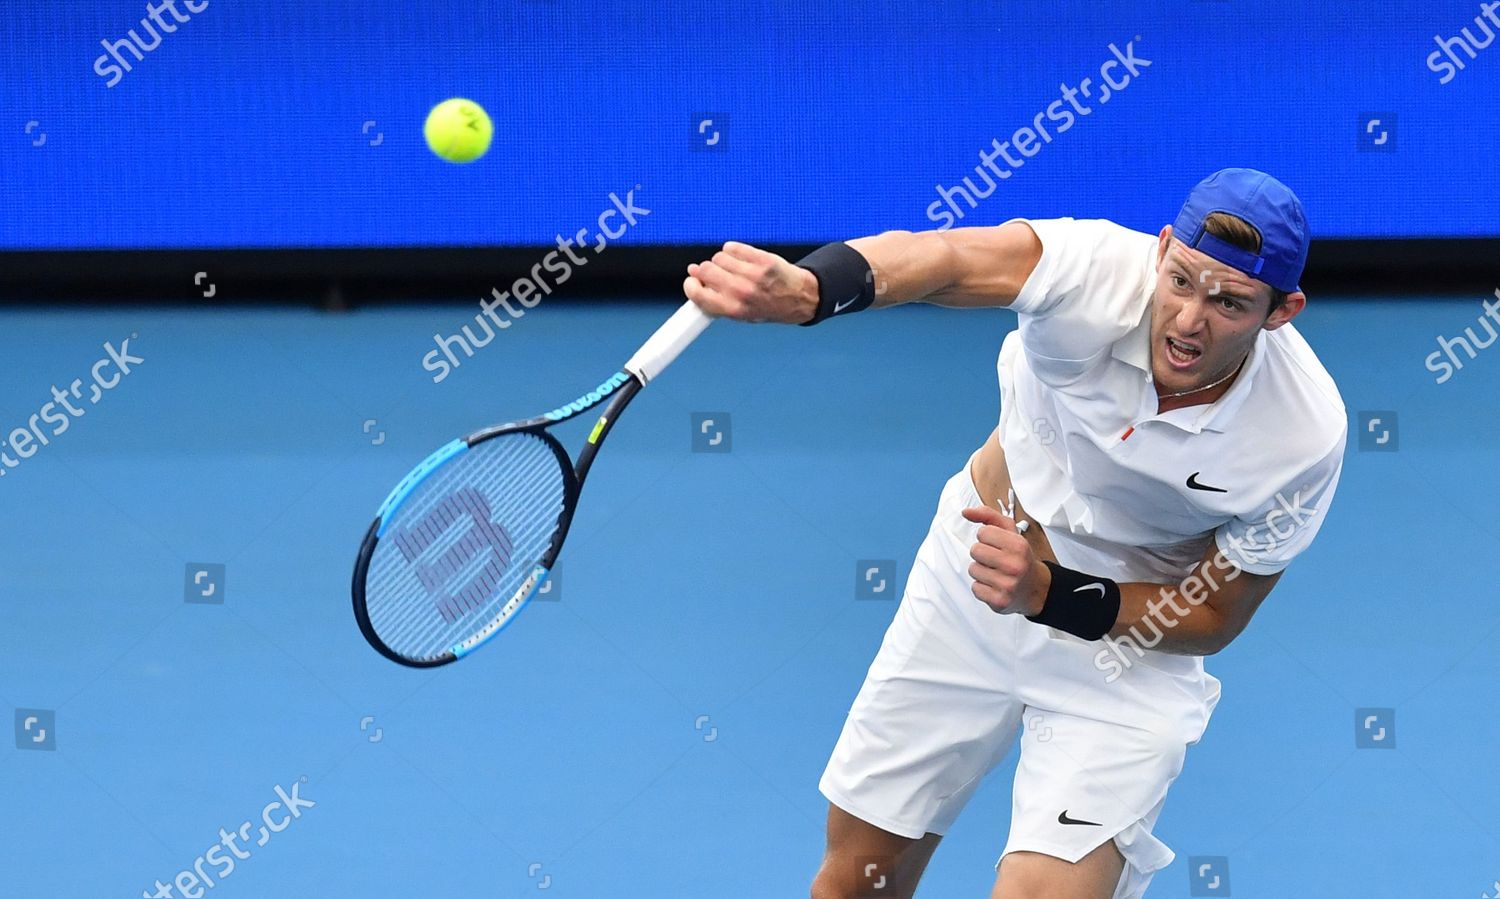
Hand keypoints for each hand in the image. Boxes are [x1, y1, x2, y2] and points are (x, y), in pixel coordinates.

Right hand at [683, 241, 818, 323]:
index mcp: (733, 309)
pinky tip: (741, 258)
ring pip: (719, 257)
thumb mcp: (740, 314)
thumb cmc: (767, 307)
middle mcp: (741, 292)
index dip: (690, 285)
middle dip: (705, 271)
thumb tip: (693, 277)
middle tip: (715, 275)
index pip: (696, 293)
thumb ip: (715, 299)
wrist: (799, 298)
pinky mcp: (762, 259)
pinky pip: (733, 247)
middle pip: (705, 270)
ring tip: (734, 269)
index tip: (693, 281)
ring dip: (722, 261)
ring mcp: (753, 274)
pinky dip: (733, 251)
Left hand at [961, 505, 1049, 615]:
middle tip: (996, 560)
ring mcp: (1007, 585)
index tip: (998, 545)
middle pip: (975, 550)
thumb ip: (988, 516)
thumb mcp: (1010, 532)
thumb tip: (965, 512)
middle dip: (982, 554)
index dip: (987, 538)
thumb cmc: (1019, 558)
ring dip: (981, 571)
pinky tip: (995, 585)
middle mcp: (1015, 565)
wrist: (1035, 588)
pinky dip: (982, 587)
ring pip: (973, 569)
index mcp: (1019, 546)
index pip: (982, 533)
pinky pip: (975, 588)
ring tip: (996, 573)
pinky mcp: (999, 601)